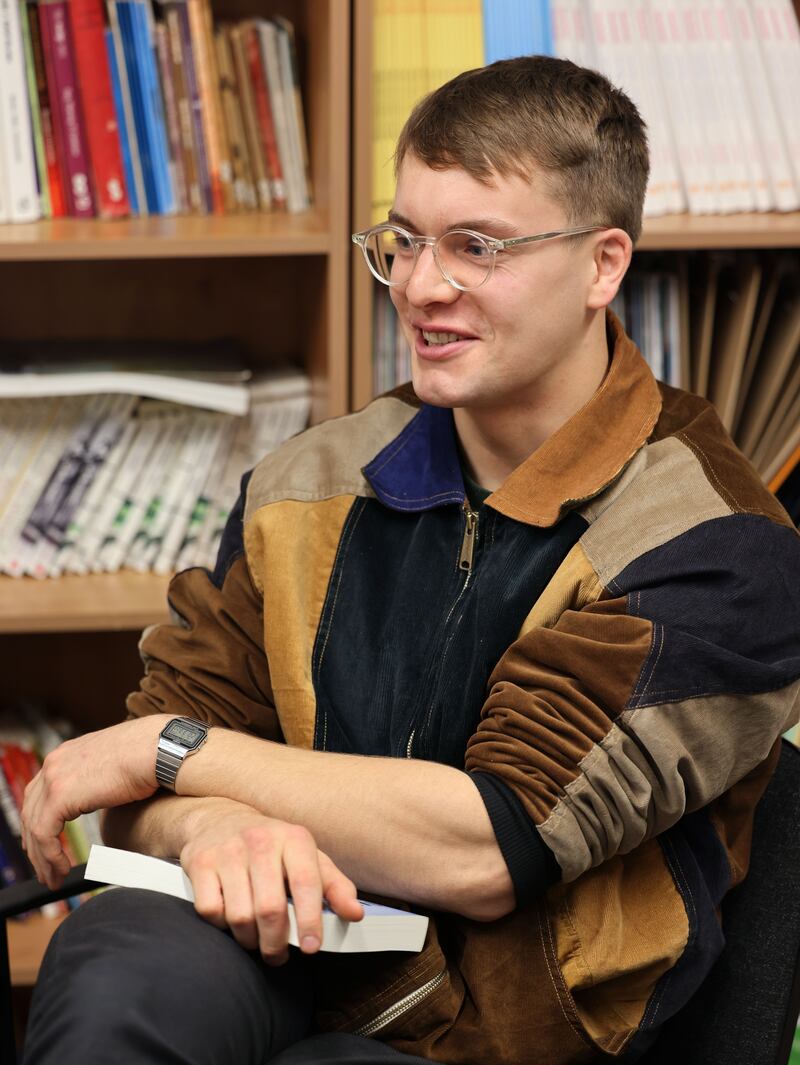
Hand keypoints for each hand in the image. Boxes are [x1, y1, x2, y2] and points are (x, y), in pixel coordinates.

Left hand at [21, 716, 162, 888]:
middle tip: (45, 868)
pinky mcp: (60, 794)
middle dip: (35, 844)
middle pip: (31, 810)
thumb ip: (101, 779)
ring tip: (53, 877)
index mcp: (68, 753)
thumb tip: (106, 794)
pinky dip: (51, 856)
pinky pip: (45, 834)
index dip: (40, 822)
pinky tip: (62, 869)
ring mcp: (55, 776)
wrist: (160, 749)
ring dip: (42, 857)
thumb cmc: (151, 756)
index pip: (40, 792)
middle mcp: (56, 762)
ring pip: (35, 826)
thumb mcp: (116, 766)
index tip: (46, 845)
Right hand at [180, 799, 363, 964]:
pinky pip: (211, 912)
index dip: (310, 920)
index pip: (305, 883)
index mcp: (294, 838)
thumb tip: (354, 914)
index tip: (311, 947)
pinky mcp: (200, 863)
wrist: (219, 818)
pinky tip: (231, 920)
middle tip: (278, 954)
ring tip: (256, 939)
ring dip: (249, 939)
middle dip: (276, 942)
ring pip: (240, 916)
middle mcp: (260, 841)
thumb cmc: (271, 845)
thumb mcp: (307, 857)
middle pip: (270, 908)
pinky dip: (222, 926)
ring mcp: (228, 851)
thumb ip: (334, 885)